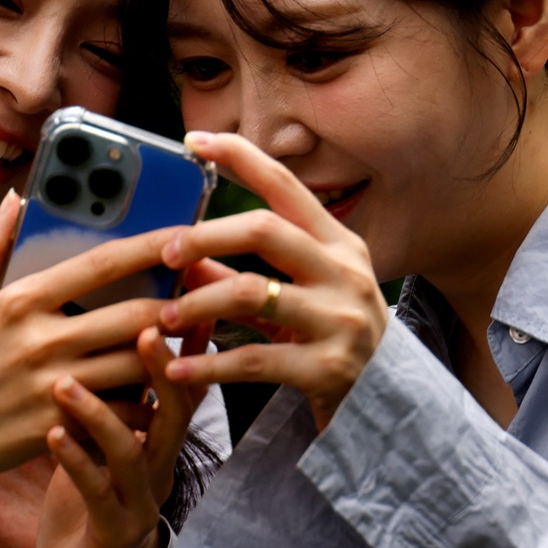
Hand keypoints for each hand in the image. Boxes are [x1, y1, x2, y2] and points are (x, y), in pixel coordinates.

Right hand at [0, 190, 183, 485]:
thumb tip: (15, 199)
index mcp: (21, 301)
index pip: (101, 263)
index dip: (151, 246)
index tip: (187, 233)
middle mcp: (42, 341)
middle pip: (134, 314)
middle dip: (180, 303)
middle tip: (208, 293)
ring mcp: (54, 387)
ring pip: (138, 363)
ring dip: (171, 353)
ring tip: (193, 340)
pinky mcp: (62, 426)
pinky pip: (125, 412)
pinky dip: (151, 402)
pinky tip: (164, 391)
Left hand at [34, 328, 203, 547]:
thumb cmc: (82, 495)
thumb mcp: (94, 434)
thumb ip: (98, 385)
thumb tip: (86, 318)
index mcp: (157, 435)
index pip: (182, 378)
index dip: (187, 338)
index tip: (181, 293)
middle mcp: (159, 463)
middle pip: (178, 409)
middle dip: (165, 367)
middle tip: (144, 327)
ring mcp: (141, 500)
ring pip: (136, 449)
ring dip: (103, 412)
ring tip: (66, 383)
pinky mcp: (115, 532)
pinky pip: (100, 493)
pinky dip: (76, 460)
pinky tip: (52, 435)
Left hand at [159, 131, 388, 429]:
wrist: (383, 407)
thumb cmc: (331, 341)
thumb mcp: (295, 297)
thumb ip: (242, 274)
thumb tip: (182, 255)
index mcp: (338, 243)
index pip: (285, 185)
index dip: (239, 157)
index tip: (194, 140)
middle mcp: (345, 273)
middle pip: (264, 229)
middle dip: (204, 236)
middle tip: (166, 253)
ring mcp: (341, 320)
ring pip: (250, 293)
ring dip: (196, 303)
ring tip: (164, 317)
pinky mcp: (329, 369)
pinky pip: (254, 358)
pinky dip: (208, 365)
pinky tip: (176, 369)